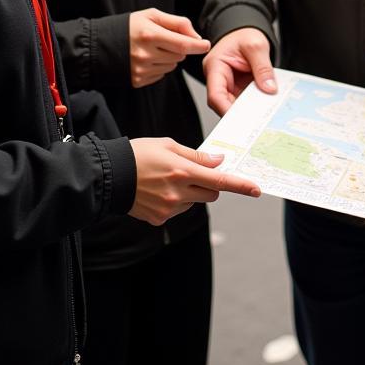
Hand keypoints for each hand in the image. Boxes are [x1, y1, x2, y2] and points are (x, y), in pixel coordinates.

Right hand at [128, 8, 209, 87]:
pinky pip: (161, 75)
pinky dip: (160, 66)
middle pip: (179, 55)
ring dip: (170, 57)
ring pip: (172, 65)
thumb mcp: (152, 15)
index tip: (206, 44)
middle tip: (165, 39)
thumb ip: (177, 23)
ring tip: (153, 48)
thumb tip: (197, 37)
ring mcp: (141, 70)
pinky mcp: (138, 81)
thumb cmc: (129, 27)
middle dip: (179, 47)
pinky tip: (147, 58)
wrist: (100, 46)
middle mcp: (145, 54)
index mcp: (149, 35)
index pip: (183, 44)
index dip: (198, 46)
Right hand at [128, 137, 260, 224]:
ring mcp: (169, 208)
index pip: (219, 180)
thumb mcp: (168, 145)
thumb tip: (219, 161)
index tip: (256, 189)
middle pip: (211, 193)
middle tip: (196, 172)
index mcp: (182, 171)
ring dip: (191, 192)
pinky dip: (176, 201)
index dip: (240, 185)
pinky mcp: (160, 219)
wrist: (108, 176)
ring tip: (167, 179)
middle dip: (211, 183)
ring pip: (195, 202)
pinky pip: (179, 210)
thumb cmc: (138, 154)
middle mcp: (178, 193)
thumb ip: (196, 155)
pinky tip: (158, 191)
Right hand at [203, 27, 275, 115]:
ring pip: (234, 105)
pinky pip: (244, 100)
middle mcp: (218, 78)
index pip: (215, 95)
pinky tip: (265, 107)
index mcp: (215, 66)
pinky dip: (254, 104)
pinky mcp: (238, 88)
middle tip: (256, 121)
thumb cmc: (245, 34)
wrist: (245, 30)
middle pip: (223, 103)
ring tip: (263, 115)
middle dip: (239, 113)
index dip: (226, 110)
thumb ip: (262, 67)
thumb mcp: (256, 46)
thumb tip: (268, 88)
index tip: (241, 118)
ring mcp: (228, 85)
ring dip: (248, 110)